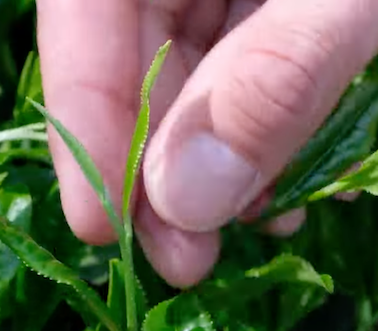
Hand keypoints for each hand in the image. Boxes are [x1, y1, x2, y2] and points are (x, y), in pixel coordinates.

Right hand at [36, 0, 377, 287]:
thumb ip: (278, 76)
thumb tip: (187, 199)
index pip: (85, 13)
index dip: (85, 121)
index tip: (99, 226)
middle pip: (130, 54)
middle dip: (159, 165)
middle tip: (185, 257)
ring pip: (187, 75)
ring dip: (216, 164)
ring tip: (256, 223)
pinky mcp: (267, 5)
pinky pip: (241, 72)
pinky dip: (262, 134)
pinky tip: (292, 182)